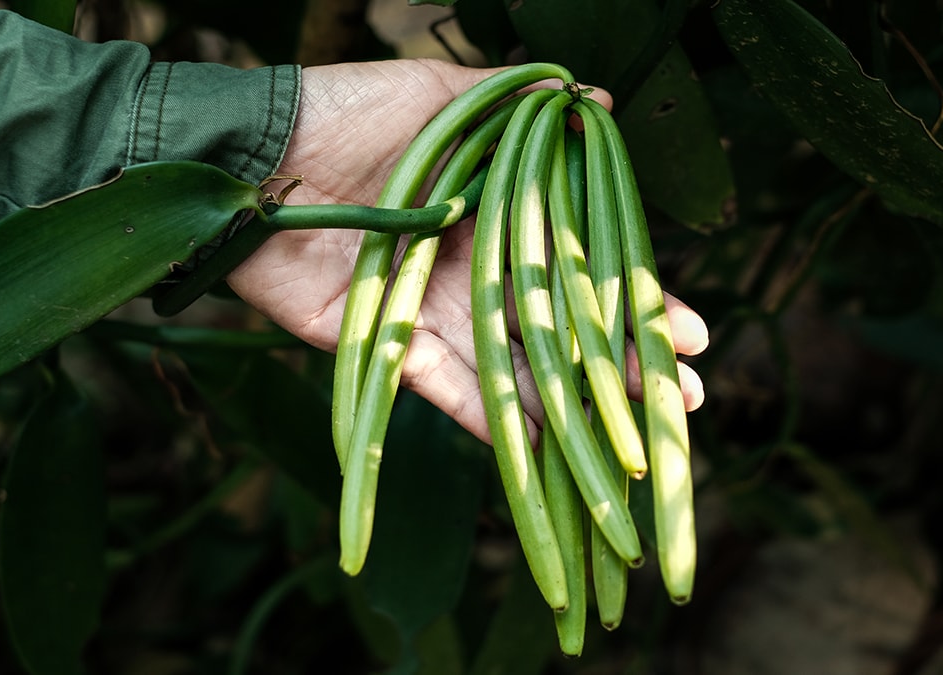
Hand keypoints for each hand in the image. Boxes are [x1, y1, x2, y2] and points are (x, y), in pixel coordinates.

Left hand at [226, 59, 707, 443]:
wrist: (252, 155)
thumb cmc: (346, 114)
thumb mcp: (440, 94)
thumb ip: (517, 101)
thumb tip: (595, 100)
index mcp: (498, 214)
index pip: (583, 264)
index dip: (635, 298)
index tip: (690, 329)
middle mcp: (477, 270)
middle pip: (562, 327)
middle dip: (624, 365)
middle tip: (681, 398)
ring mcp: (436, 313)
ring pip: (518, 367)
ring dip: (576, 404)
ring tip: (635, 437)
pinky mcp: (390, 345)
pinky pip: (450, 389)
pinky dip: (496, 419)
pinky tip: (548, 447)